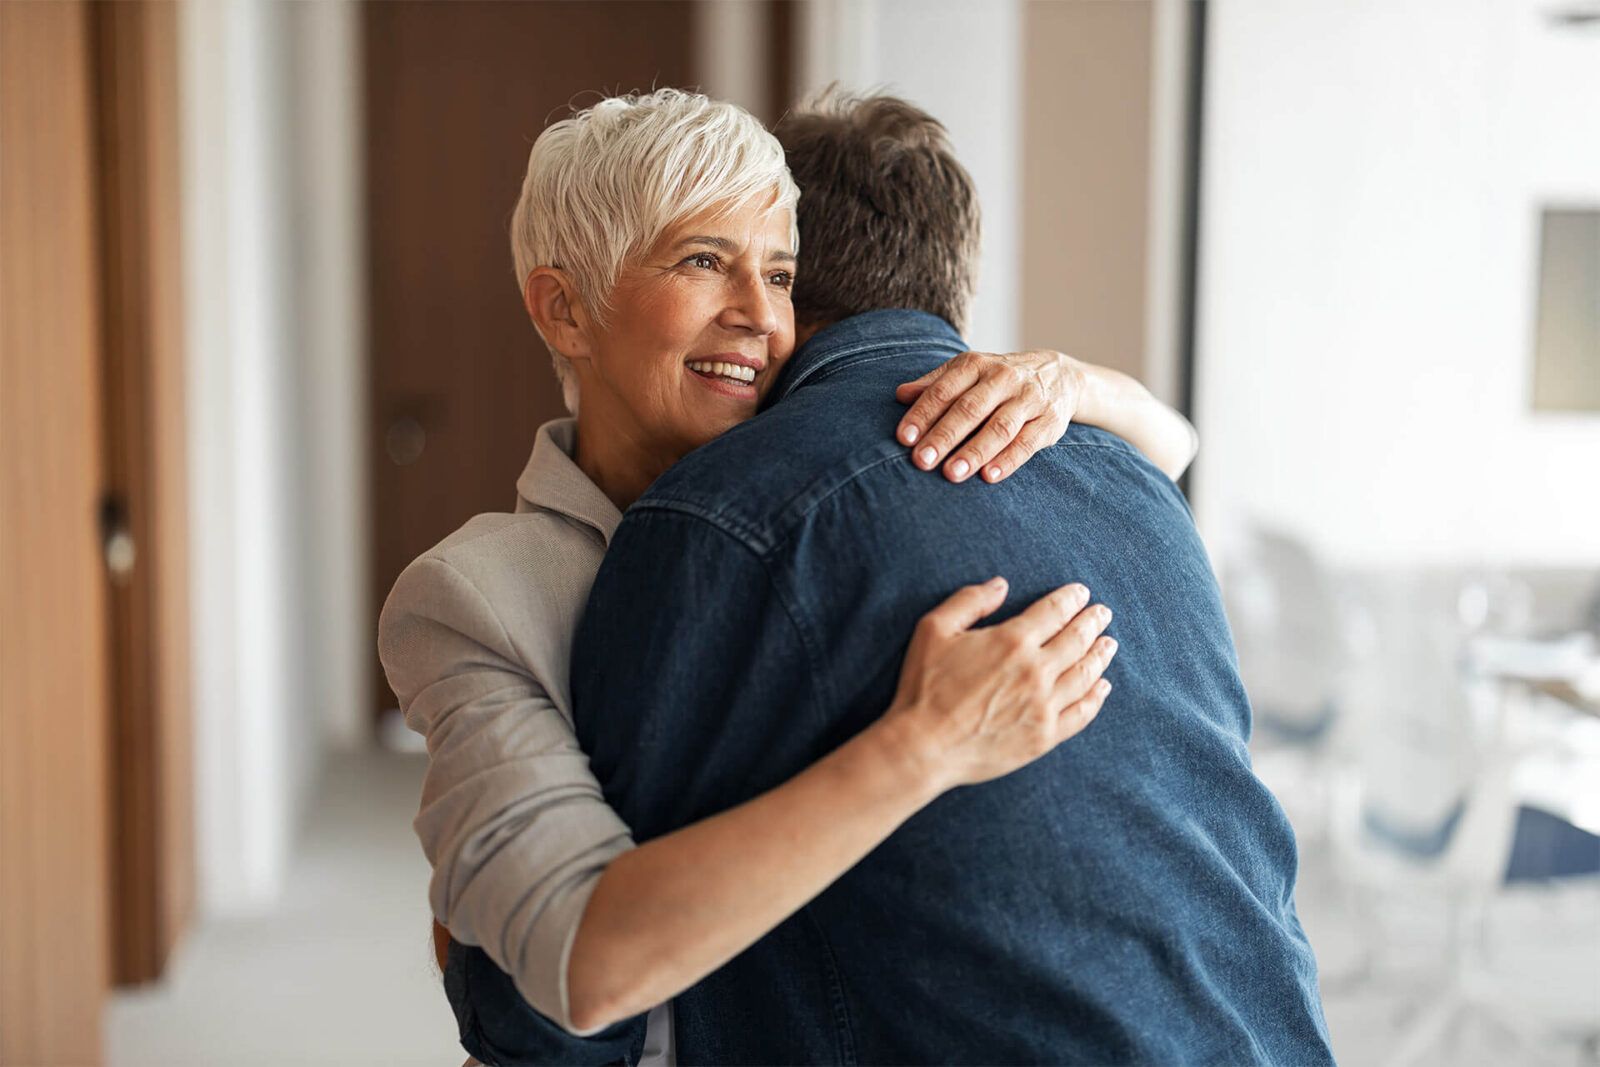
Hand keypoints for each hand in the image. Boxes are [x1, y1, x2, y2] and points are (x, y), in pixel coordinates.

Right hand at [878, 577, 1115, 792]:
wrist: (924, 746)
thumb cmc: (924, 686)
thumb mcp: (933, 630)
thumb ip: (969, 601)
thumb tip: (1001, 585)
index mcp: (1011, 640)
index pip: (1054, 611)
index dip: (1071, 599)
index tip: (1081, 593)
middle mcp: (1036, 670)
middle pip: (1076, 640)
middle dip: (1092, 622)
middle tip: (1103, 613)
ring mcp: (1044, 705)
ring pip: (1085, 675)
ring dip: (1100, 655)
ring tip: (1109, 644)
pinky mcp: (1044, 736)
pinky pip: (1081, 713)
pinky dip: (1096, 697)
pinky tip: (1103, 687)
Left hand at [893, 349, 1084, 483]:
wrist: (1058, 375)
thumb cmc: (998, 379)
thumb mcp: (968, 372)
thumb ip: (935, 384)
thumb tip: (900, 395)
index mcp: (976, 365)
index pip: (944, 390)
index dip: (923, 414)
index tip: (904, 438)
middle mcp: (1003, 379)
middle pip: (970, 409)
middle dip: (944, 436)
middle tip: (922, 461)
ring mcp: (1029, 399)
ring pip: (999, 427)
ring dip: (975, 452)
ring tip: (952, 474)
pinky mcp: (1049, 421)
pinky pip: (1028, 442)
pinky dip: (1008, 460)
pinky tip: (989, 476)